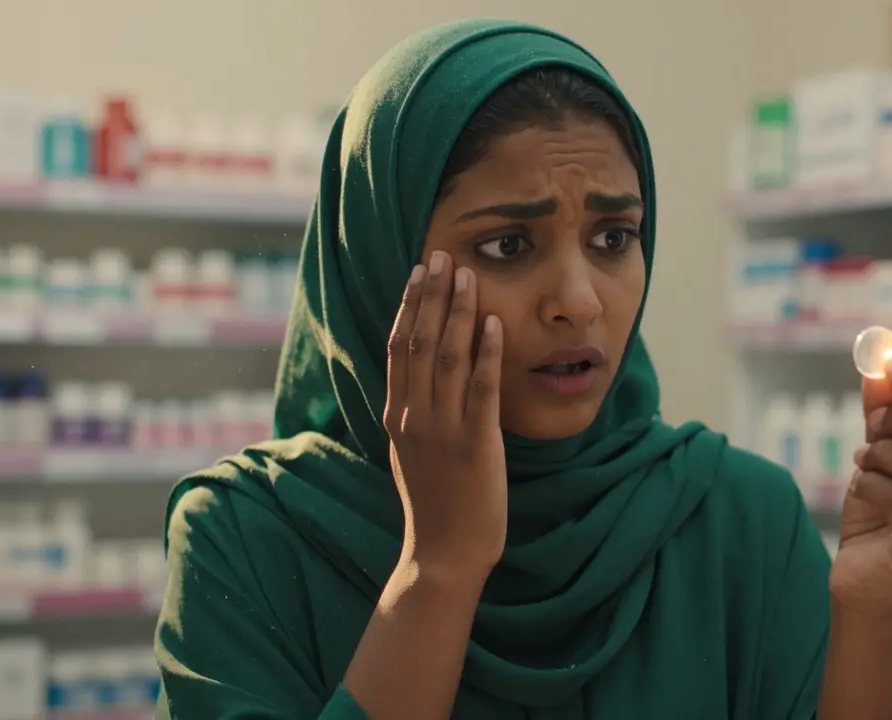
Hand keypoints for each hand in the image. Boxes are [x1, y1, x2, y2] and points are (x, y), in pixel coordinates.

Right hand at [384, 250, 506, 575]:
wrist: (443, 553)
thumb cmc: (435, 502)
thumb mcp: (412, 450)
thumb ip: (414, 411)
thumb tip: (422, 373)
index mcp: (397, 415)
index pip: (398, 347)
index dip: (409, 305)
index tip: (420, 271)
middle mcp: (414, 416)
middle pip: (419, 342)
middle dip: (432, 295)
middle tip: (442, 255)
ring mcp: (442, 430)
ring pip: (448, 358)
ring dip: (459, 313)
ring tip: (468, 275)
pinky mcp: (474, 444)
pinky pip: (481, 390)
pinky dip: (487, 353)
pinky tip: (495, 323)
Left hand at [829, 354, 891, 614]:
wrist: (863, 578)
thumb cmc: (879, 511)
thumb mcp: (880, 453)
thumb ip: (884, 411)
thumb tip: (879, 366)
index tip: (891, 363)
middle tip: (870, 425)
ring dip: (882, 453)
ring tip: (862, 461)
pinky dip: (868, 483)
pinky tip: (858, 487)